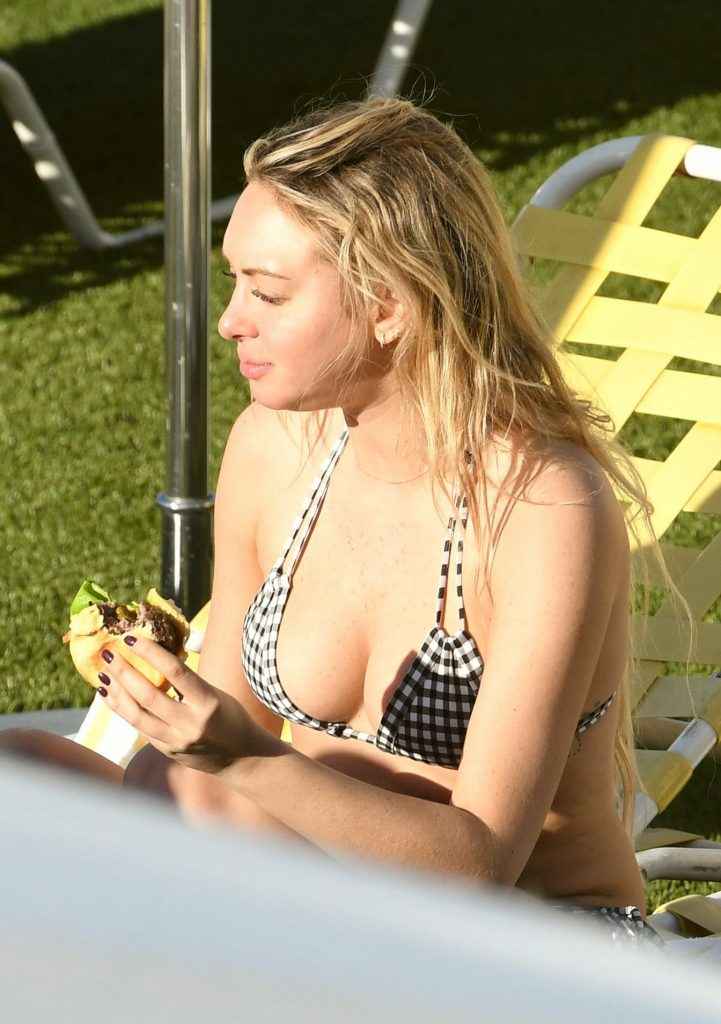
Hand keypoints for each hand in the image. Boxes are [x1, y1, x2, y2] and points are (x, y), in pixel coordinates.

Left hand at [97, 634, 259, 774]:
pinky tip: (111, 696)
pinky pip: (139, 727)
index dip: (151, 653)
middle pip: (148, 696)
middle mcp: (190, 724)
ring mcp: (176, 741)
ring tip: (103, 674)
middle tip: (108, 653)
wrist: (242, 758)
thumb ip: (188, 681)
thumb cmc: (230, 716)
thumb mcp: (216, 694)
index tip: (131, 638)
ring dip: (116, 693)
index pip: (176, 672)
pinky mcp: (166, 751)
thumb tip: (156, 656)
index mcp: (208, 702)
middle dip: (124, 672)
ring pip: (136, 716)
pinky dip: (122, 709)